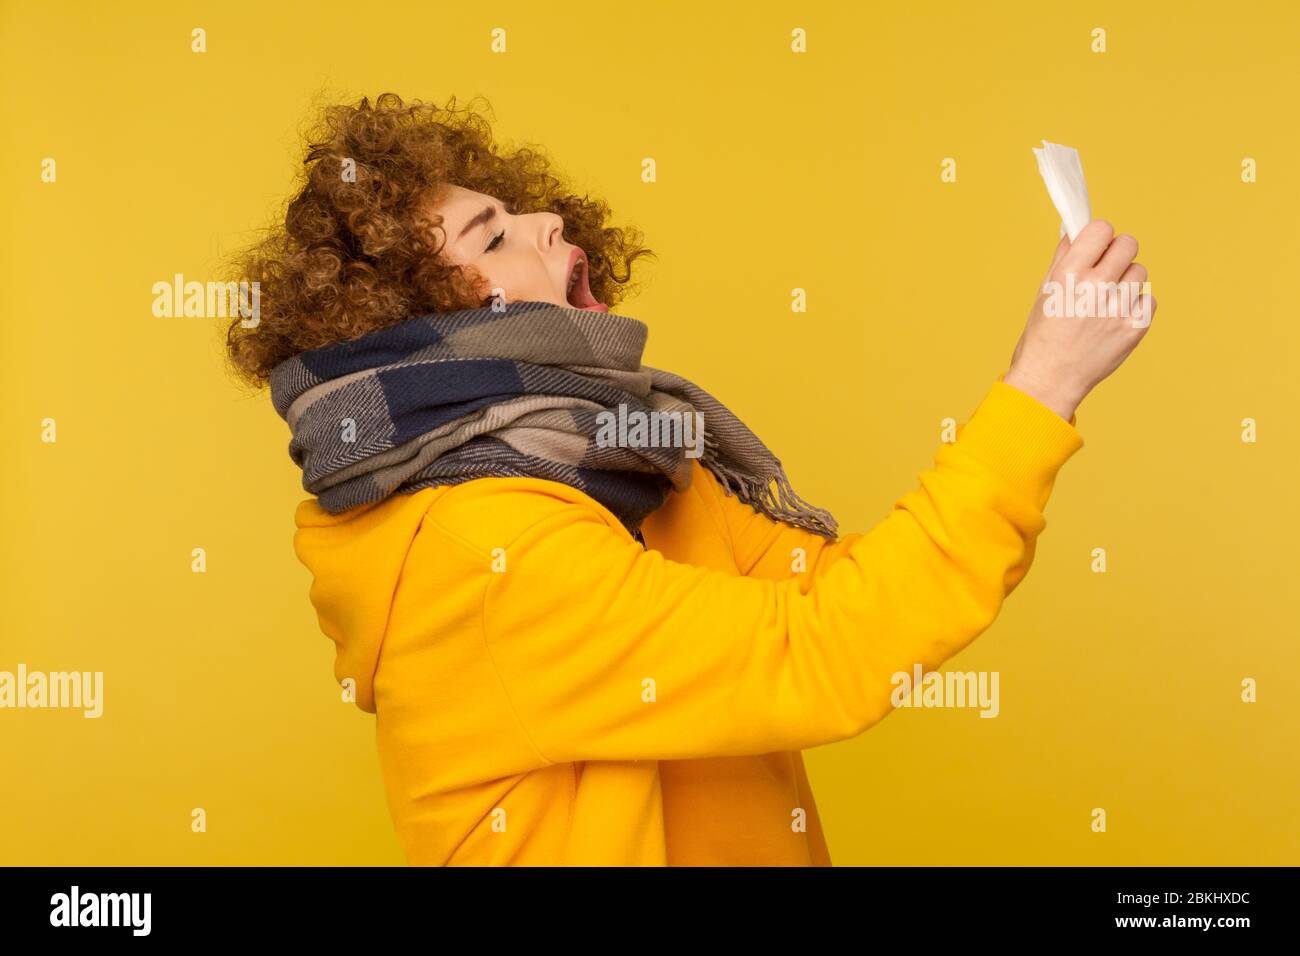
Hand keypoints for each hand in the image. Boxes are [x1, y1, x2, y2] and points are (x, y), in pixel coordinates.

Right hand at [1003, 220, 1155, 420]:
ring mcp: (1117, 308)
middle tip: (1107, 272)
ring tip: (1108, 301)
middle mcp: (1095, 287)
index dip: (1100, 237)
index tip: (1096, 249)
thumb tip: (1076, 230)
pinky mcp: (1135, 327)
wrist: (1050, 378)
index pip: (1102, 229)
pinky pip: (1148, 299)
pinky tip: (1116, 318)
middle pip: (1128, 244)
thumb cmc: (1043, 335)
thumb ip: (1064, 258)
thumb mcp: (1044, 291)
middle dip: (1118, 254)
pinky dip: (1135, 306)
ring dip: (1126, 281)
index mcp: (1069, 274)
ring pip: (1140, 272)